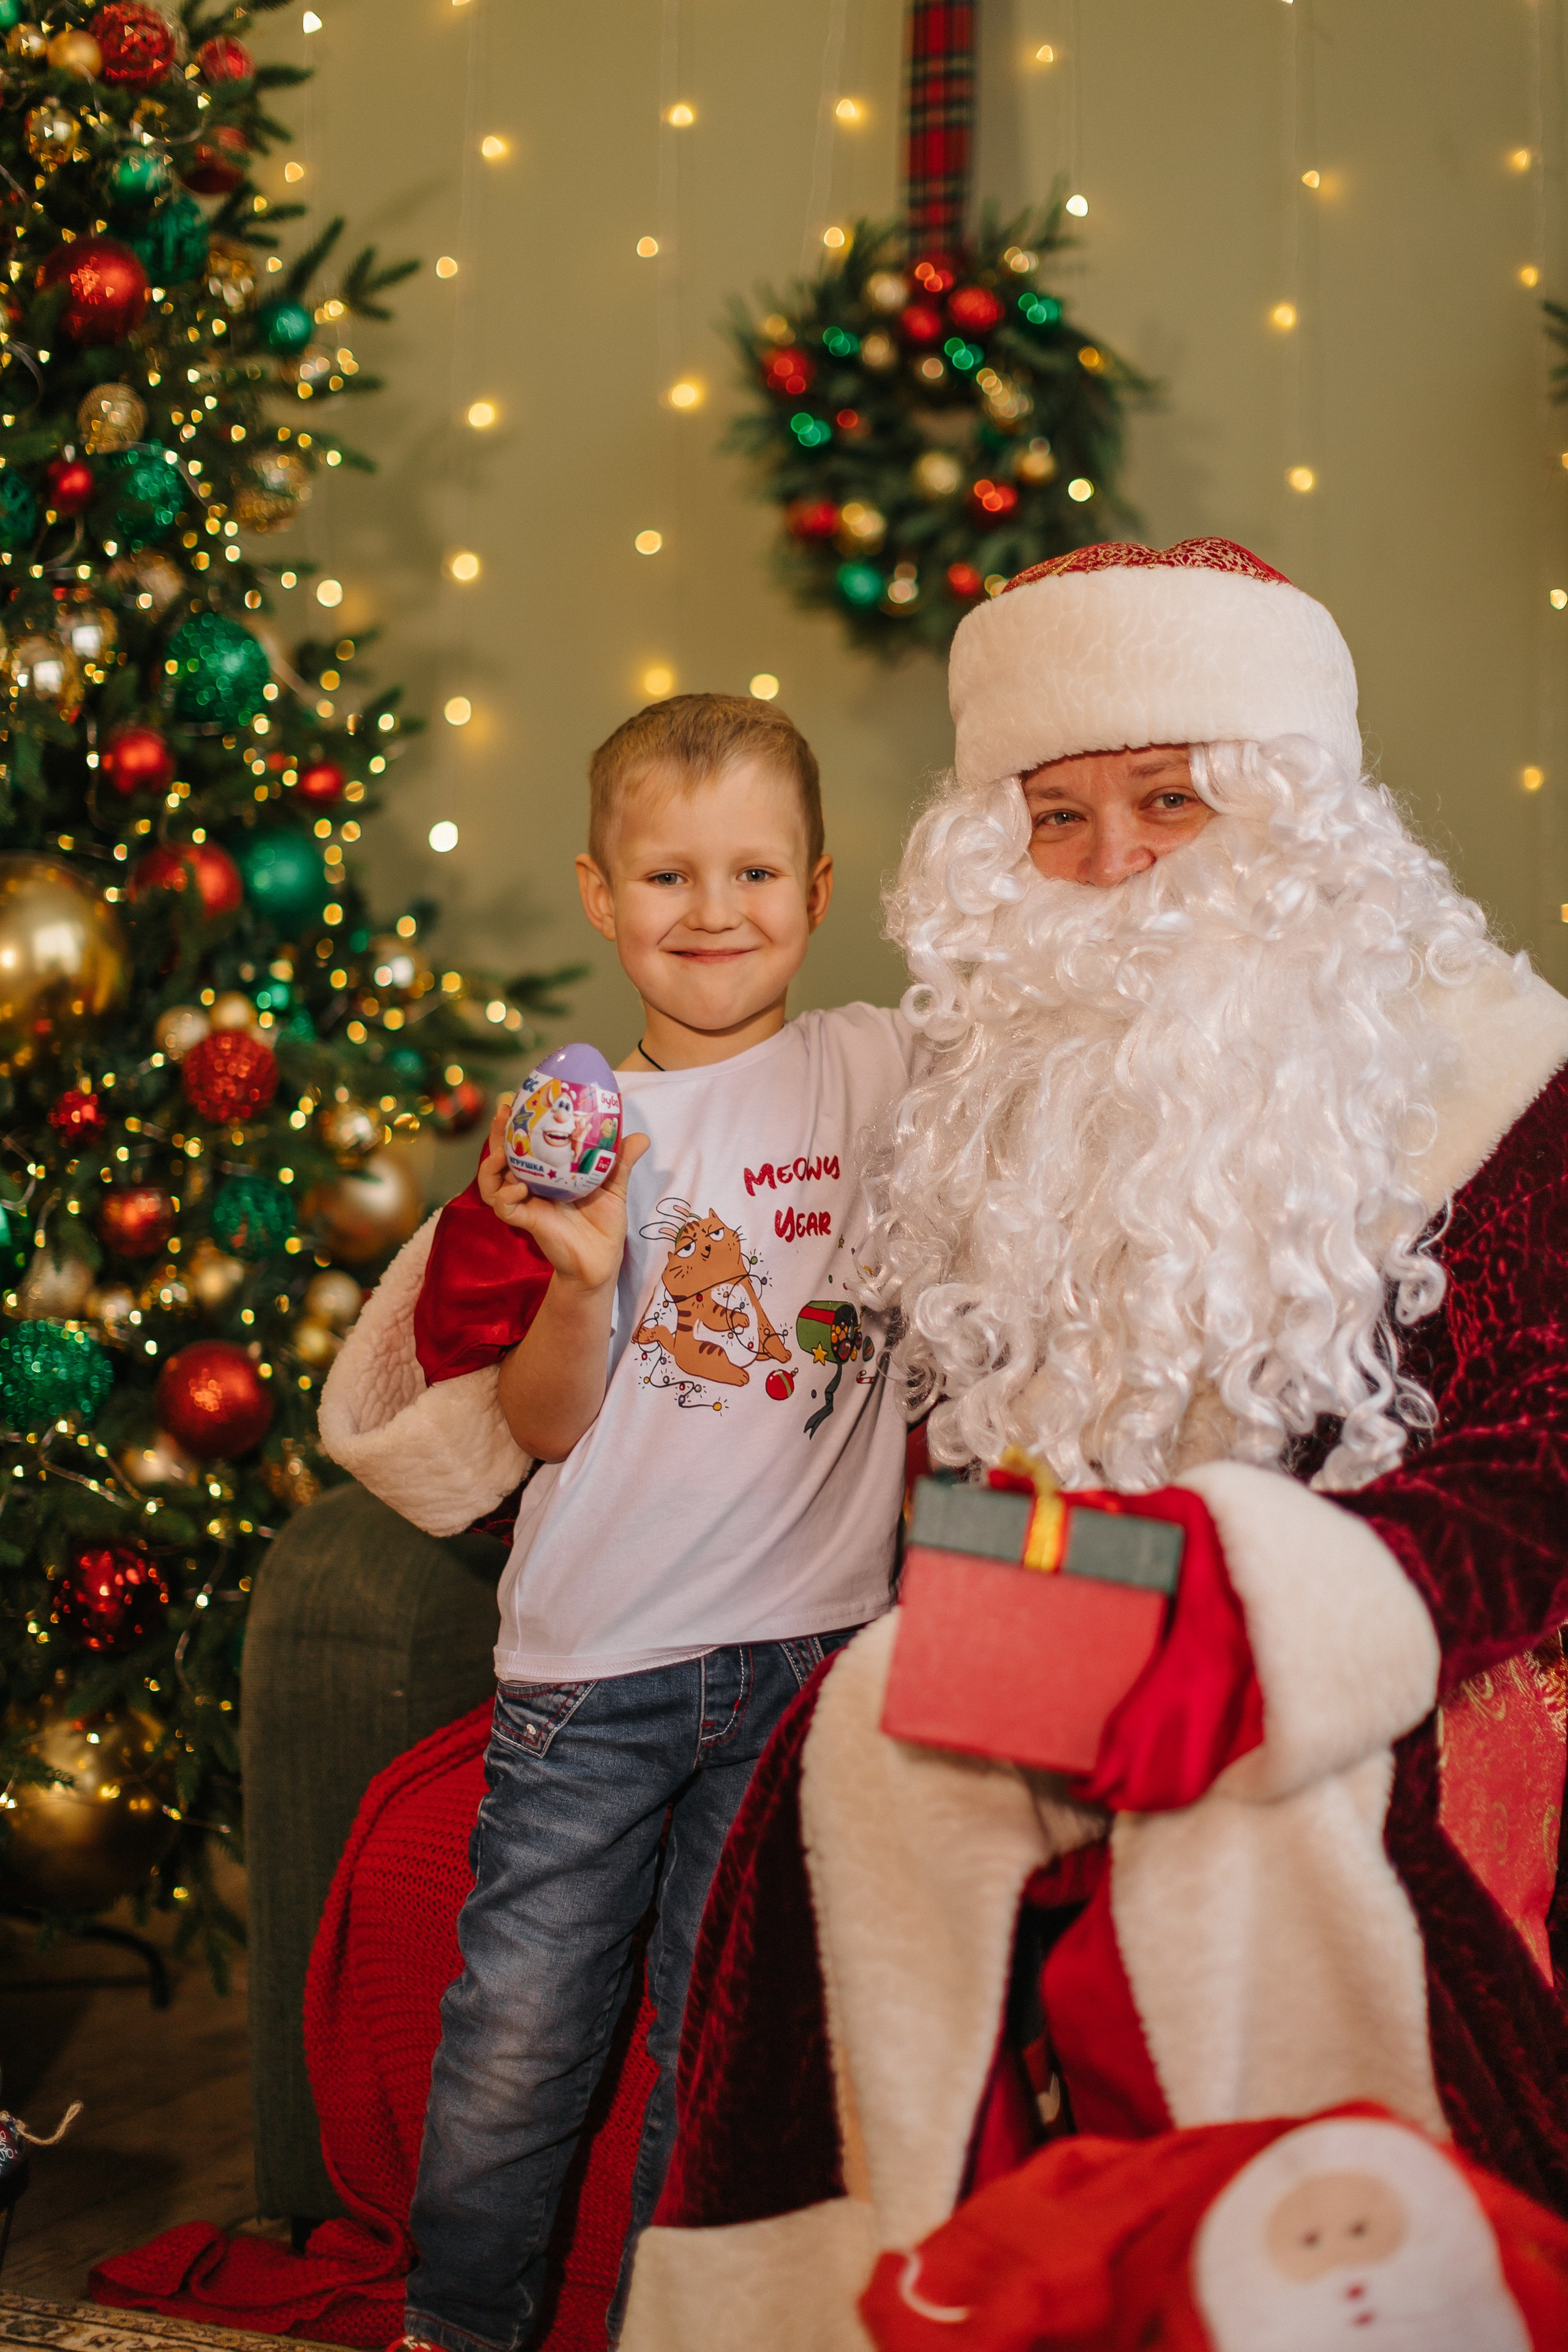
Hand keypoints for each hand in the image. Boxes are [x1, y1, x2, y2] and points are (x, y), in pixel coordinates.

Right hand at [478, 1094, 648, 1295]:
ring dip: (492, 1164)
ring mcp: (526, 1202)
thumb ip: (620, 1162)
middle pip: (501, 1156)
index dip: (516, 1124)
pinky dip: (506, 1195)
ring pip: (492, 1181)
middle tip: (502, 1114)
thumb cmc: (603, 1224)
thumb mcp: (613, 1187)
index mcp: (548, 1172)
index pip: (525, 1144)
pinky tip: (519, 1187)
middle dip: (498, 1134)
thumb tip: (640, 1137)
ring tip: (502, 1153)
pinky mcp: (526, 1221)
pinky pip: (504, 1206)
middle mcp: (531, 1185)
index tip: (517, 1101)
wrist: (601, 1261)